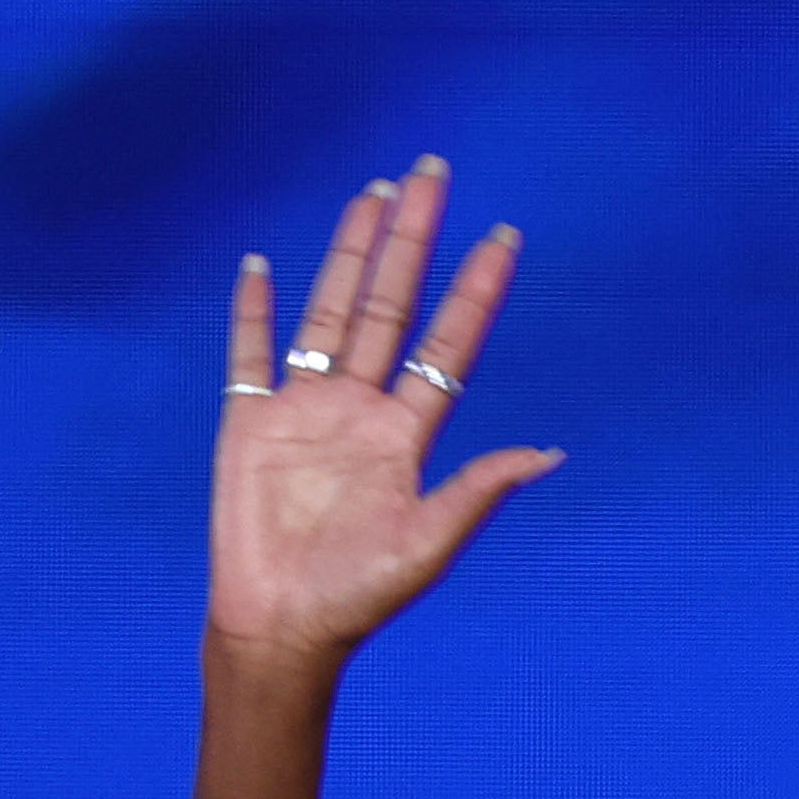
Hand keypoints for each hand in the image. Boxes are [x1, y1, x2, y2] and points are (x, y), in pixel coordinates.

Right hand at [208, 155, 559, 661]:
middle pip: (391, 304)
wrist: (282, 626)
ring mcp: (305, 409)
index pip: (449, 342)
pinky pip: (250, 353)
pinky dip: (255, 310)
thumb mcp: (430, 543)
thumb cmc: (360, 596)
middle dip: (413, 240)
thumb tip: (550, 454)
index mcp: (409, 433)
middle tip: (433, 172)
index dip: (476, 289)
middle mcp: (362, 408)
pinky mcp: (249, 422)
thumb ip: (479, 490)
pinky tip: (262, 264)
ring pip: (331, 311)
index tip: (504, 236)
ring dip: (349, 250)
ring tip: (373, 193)